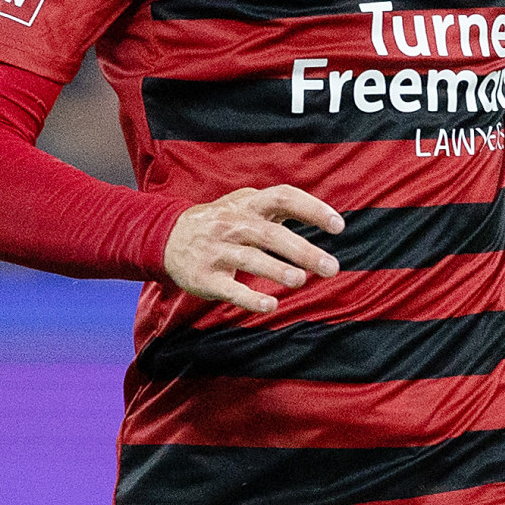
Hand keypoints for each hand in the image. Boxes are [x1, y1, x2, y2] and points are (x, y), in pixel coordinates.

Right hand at [163, 185, 343, 312]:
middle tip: (332, 267)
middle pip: (270, 234)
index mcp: (248, 204)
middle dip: (302, 250)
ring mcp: (217, 250)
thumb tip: (326, 216)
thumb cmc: (220, 222)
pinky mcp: (205, 277)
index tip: (338, 226)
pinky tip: (270, 306)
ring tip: (301, 281)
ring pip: (250, 259)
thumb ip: (278, 207)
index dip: (312, 209)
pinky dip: (249, 298)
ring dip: (277, 270)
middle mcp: (232, 224)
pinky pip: (229, 288)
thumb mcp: (244, 204)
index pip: (283, 197)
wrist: (166, 236)